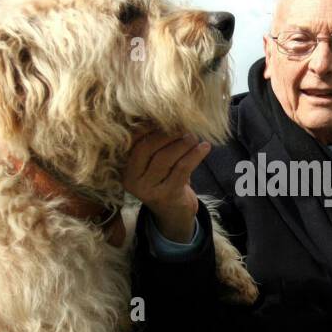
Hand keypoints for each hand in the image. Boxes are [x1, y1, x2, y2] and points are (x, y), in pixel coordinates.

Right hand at [124, 128, 210, 242]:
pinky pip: (182, 169)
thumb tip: (168, 115)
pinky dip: (195, 155)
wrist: (174, 215)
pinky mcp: (168, 195)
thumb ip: (156, 145)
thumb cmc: (165, 182)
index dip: (149, 127)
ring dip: (183, 144)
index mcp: (126, 170)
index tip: (166, 117)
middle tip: (184, 127)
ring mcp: (149, 190)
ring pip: (166, 158)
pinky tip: (205, 147)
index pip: (134, 142)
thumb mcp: (154, 166)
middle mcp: (133, 181)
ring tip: (194, 137)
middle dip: (167, 134)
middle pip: (148, 148)